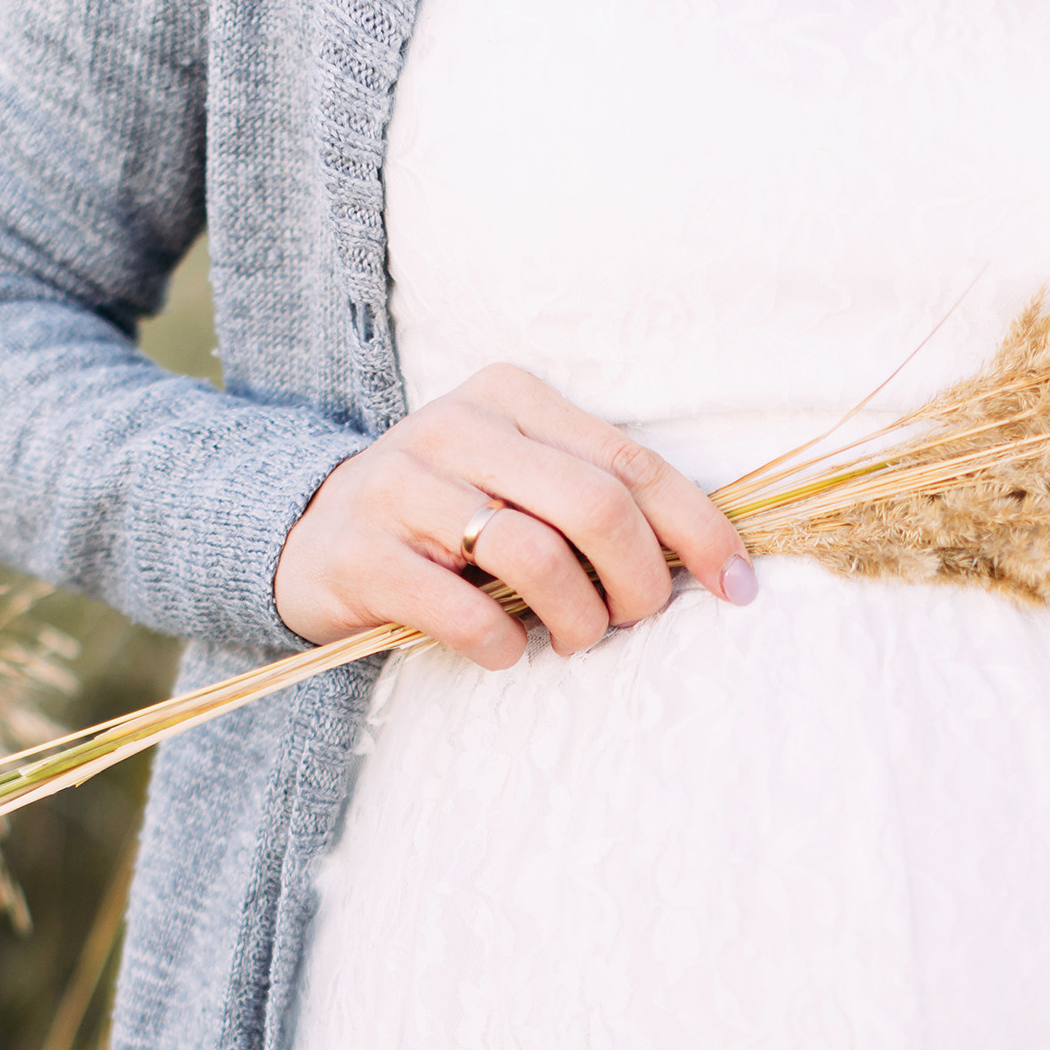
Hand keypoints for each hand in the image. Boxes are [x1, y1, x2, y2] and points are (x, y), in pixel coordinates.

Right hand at [276, 363, 755, 664]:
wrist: (310, 537)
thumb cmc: (446, 519)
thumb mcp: (519, 482)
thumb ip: (596, 498)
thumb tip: (711, 559)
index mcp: (511, 397)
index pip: (633, 464)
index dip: (700, 531)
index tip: (739, 587)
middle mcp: (455, 426)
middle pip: (595, 507)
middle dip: (639, 582)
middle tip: (635, 621)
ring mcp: (401, 487)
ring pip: (536, 556)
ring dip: (578, 619)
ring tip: (575, 641)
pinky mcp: (361, 555)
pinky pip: (463, 611)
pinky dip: (502, 645)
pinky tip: (506, 652)